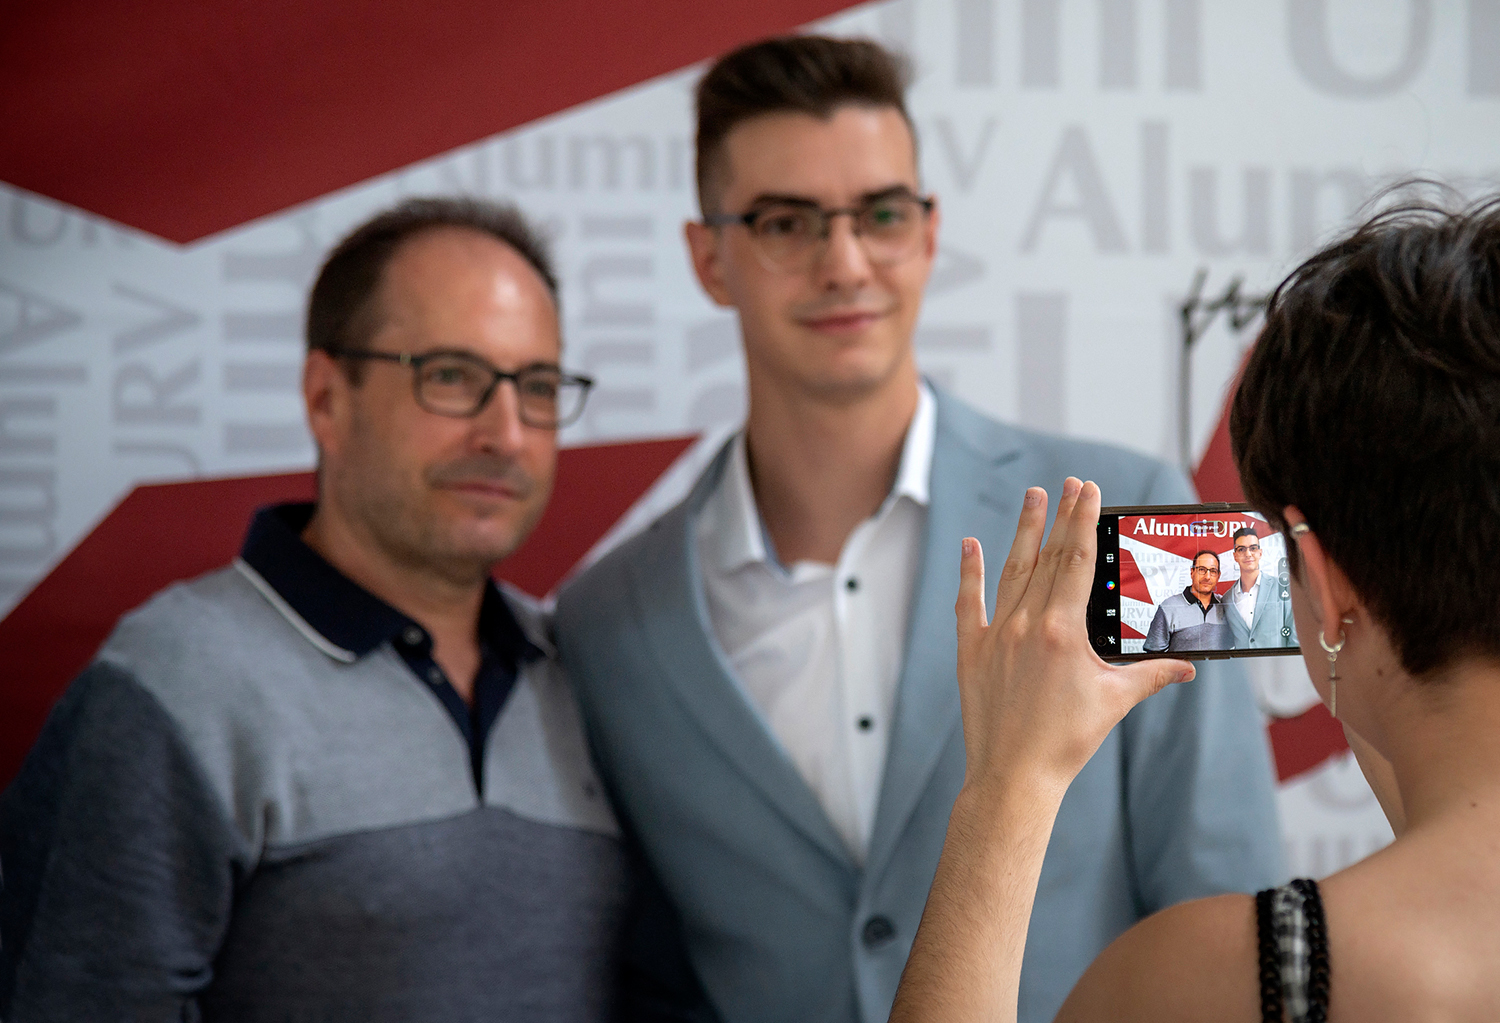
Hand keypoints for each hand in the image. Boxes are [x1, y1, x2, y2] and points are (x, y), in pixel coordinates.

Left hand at [955, 479, 1195, 798]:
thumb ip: (1152, 676)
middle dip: (1061, 517)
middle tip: (1069, 483)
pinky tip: (970, 544)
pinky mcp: (971, 651)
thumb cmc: (1066, 742)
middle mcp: (1026, 624)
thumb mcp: (1114, 702)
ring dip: (1023, 532)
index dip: (1083, 522)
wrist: (1014, 776)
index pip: (1078, 562)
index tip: (1087, 490)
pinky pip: (969, 603)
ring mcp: (995, 635)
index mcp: (1062, 630)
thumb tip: (1187, 667)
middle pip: (1048, 558)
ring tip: (1033, 497)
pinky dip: (969, 573)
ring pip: (1011, 571)